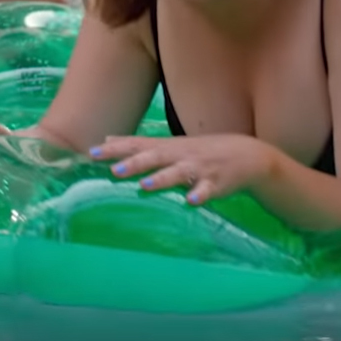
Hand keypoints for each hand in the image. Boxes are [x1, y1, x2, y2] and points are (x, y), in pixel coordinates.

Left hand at [89, 133, 274, 204]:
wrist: (248, 156)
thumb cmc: (202, 152)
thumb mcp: (172, 145)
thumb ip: (140, 145)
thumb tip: (107, 140)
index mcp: (169, 147)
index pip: (139, 145)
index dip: (117, 149)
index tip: (92, 153)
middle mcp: (182, 155)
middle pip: (156, 157)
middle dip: (136, 163)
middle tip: (114, 170)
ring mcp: (200, 168)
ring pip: (179, 173)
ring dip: (162, 179)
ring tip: (145, 185)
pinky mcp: (216, 183)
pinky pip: (207, 190)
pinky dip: (200, 195)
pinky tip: (192, 201)